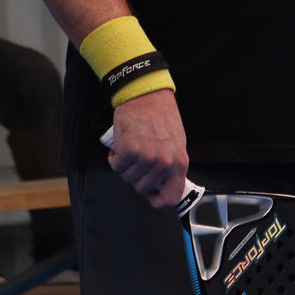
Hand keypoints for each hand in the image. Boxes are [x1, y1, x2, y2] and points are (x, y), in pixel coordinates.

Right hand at [105, 90, 190, 207]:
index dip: (158, 200)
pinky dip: (115, 158)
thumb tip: (163, 183)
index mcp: (180, 163)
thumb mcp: (176, 142)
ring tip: (130, 150)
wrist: (146, 94)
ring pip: (128, 177)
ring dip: (125, 167)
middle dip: (136, 177)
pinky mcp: (128, 151)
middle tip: (136, 162)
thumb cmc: (161, 115)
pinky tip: (120, 146)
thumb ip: (171, 164)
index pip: (171, 198)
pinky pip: (116, 166)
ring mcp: (146, 158)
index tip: (150, 194)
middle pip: (142, 188)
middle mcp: (164, 163)